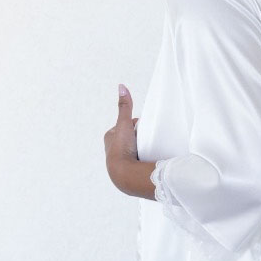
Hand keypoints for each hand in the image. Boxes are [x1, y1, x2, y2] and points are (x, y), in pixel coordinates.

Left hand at [104, 84, 155, 198]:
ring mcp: (120, 159)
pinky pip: (138, 159)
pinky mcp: (128, 169)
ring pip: (134, 148)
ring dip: (142, 147)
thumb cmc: (121, 147)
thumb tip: (121, 86)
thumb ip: (125, 106)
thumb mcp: (124, 123)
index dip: (137, 124)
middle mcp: (112, 148)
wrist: (124, 173)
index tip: (145, 126)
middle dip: (140, 136)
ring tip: (151, 148)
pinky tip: (149, 159)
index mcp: (110, 136)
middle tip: (149, 137)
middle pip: (131, 136)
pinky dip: (143, 158)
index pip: (127, 125)